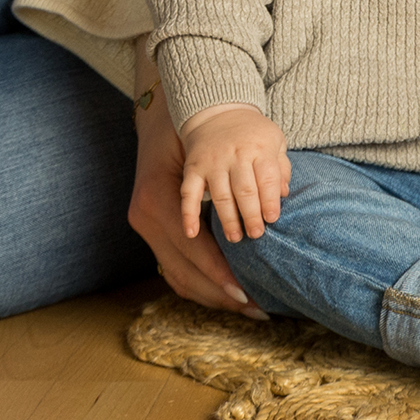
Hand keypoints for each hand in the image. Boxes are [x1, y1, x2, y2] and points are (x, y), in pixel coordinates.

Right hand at [126, 48, 264, 317]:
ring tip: (250, 306)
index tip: (246, 292)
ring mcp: (143, 226)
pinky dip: (201, 282)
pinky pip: (174, 266)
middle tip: (257, 307)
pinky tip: (228, 293)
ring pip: (177, 276)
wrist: (160, 112)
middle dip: (220, 293)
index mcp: (155, 199)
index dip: (219, 274)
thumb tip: (276, 205)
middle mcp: (143, 217)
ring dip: (213, 295)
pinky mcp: (151, 229)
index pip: (190, 250)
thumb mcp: (207, 147)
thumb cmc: (188, 126)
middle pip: (183, 271)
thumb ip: (235, 179)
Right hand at [179, 103, 291, 242]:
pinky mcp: (194, 168)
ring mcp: (212, 162)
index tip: (272, 219)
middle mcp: (235, 155)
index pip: (267, 178)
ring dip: (228, 220)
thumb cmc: (253, 133)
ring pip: (220, 196)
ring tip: (236, 237)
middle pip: (244, 190)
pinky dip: (188, 214)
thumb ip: (281, 167)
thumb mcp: (275, 140)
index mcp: (259, 148)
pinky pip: (189, 193)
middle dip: (251, 215)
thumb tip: (284, 194)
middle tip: (257, 234)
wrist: (218, 110)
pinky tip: (191, 233)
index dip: (270, 200)